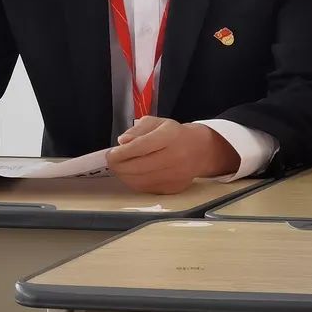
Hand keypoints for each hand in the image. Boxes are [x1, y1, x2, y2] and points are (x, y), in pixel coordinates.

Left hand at [106, 116, 240, 194]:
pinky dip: (134, 183)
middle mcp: (175, 157)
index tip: (111, 153)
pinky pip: (147, 189)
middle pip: (139, 166)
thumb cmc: (175, 134)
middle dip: (119, 165)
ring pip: (141, 181)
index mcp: (170, 136)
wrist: (200, 150)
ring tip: (119, 167)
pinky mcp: (173, 188)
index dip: (122, 152)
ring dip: (124, 175)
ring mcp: (175, 175)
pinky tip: (131, 175)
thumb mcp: (157, 123)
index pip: (141, 147)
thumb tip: (123, 141)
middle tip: (111, 161)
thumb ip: (138, 130)